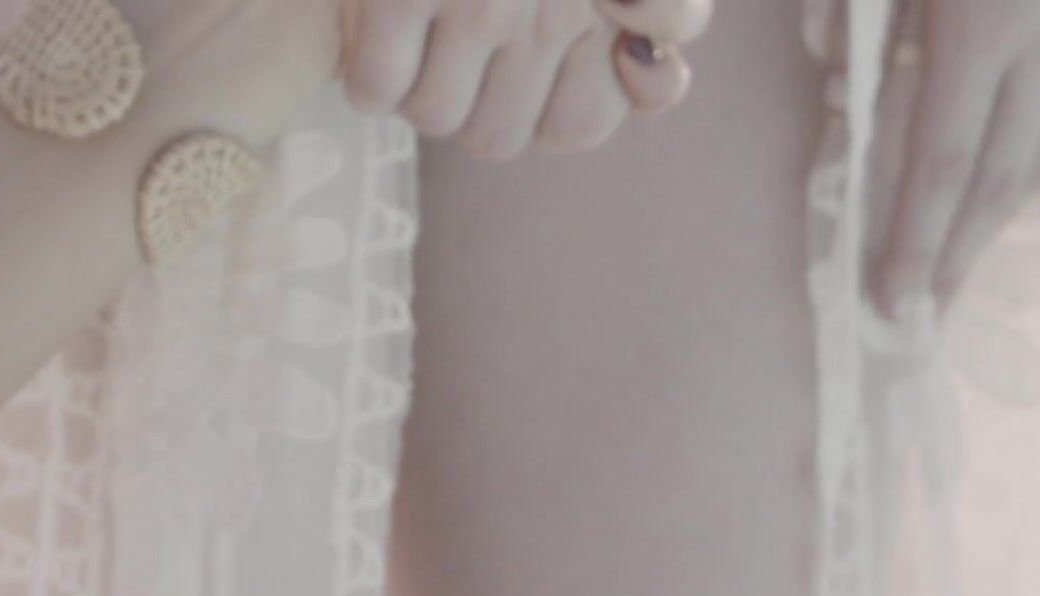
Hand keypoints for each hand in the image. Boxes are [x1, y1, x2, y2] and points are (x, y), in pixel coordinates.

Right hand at [340, 0, 712, 158]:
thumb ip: (670, 12)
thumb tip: (651, 72)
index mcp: (616, 2)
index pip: (578, 126)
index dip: (551, 106)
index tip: (539, 61)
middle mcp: (548, 10)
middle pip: (496, 138)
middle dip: (478, 101)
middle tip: (469, 45)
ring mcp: (474, 1)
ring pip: (433, 118)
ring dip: (419, 86)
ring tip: (420, 29)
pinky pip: (373, 87)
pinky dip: (368, 71)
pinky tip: (376, 25)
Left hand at [870, 0, 1039, 318]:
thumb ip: (849, 22)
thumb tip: (838, 101)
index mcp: (983, 26)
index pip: (944, 164)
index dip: (917, 243)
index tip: (891, 304)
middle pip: (998, 181)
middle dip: (955, 257)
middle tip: (921, 316)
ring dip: (993, 222)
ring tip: (952, 269)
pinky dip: (1029, 170)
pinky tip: (998, 199)